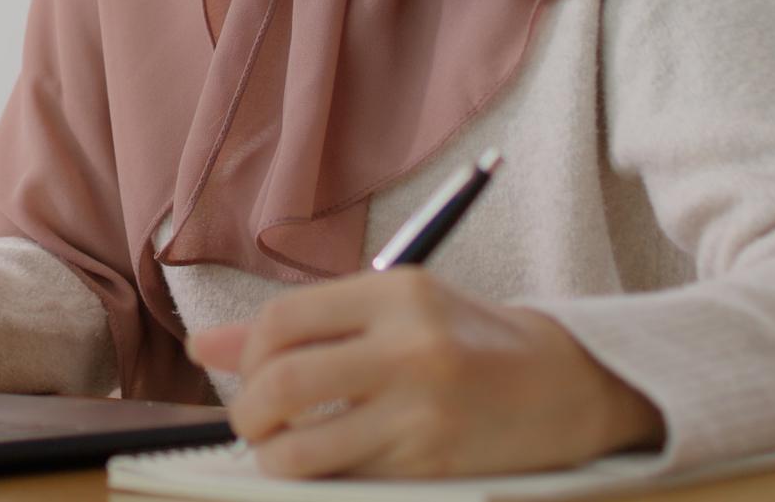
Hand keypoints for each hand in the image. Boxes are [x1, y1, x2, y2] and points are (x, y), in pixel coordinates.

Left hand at [184, 267, 663, 478]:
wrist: (569, 386)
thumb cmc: (469, 340)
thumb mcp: (396, 309)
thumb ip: (304, 322)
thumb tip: (205, 345)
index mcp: (397, 293)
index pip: (281, 321)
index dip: (247, 353)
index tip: (251, 371)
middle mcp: (409, 347)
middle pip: (281, 382)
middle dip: (248, 412)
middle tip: (253, 421)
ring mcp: (422, 412)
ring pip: (301, 449)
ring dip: (273, 458)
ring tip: (281, 451)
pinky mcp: (431, 466)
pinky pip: (344, 479)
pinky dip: (320, 477)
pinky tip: (330, 463)